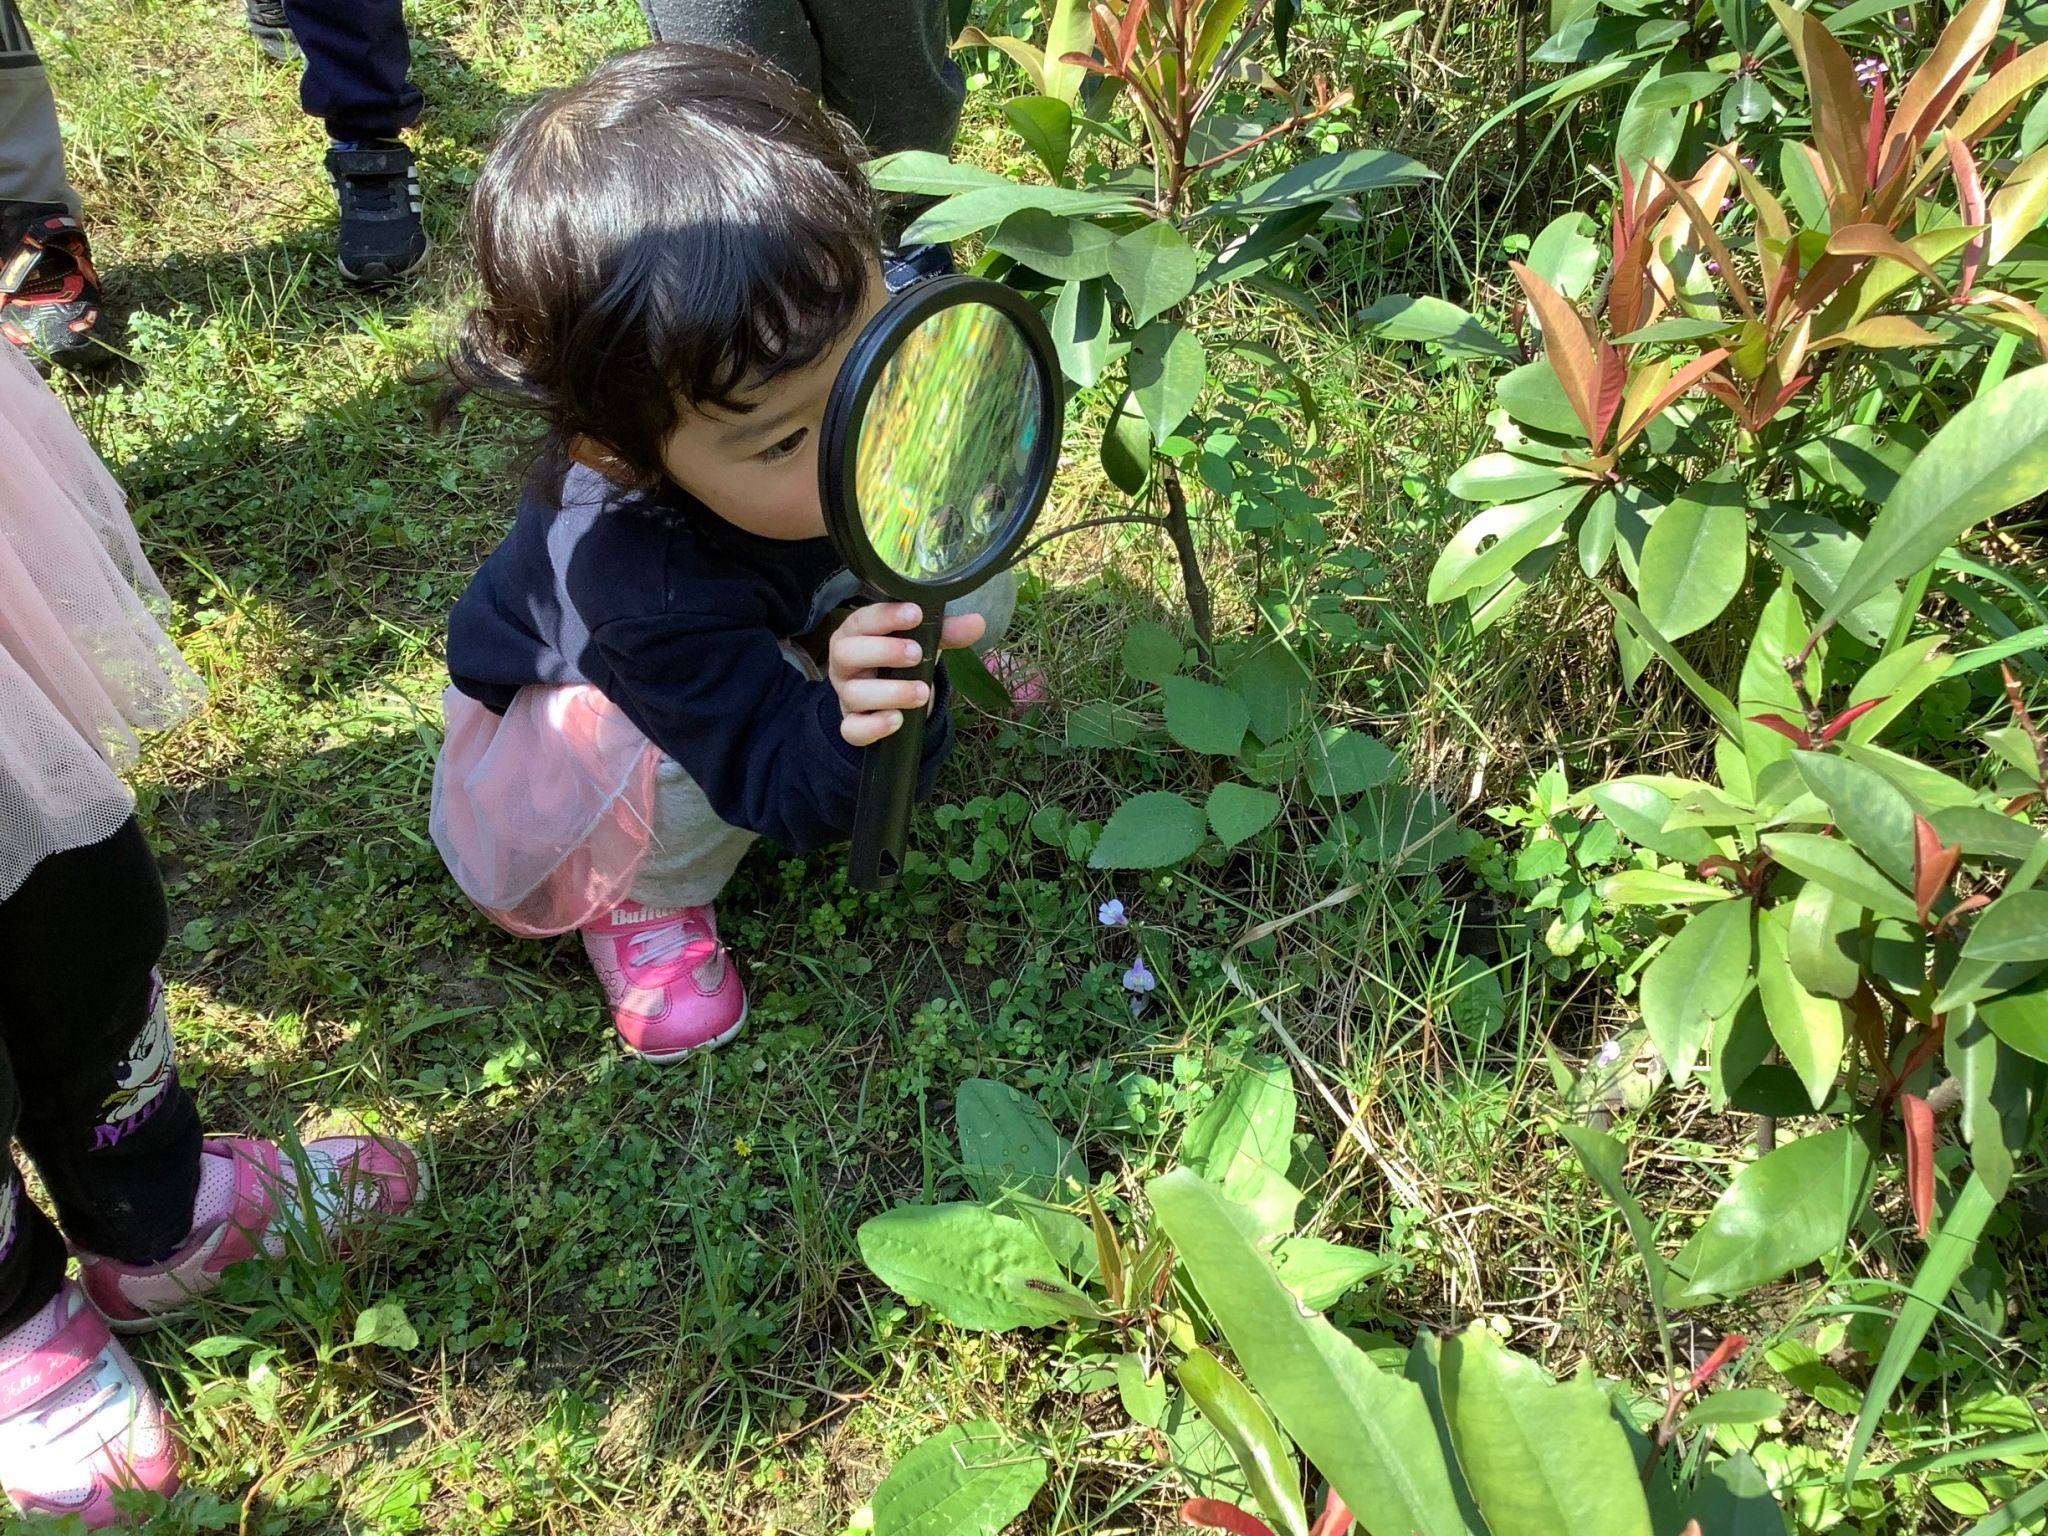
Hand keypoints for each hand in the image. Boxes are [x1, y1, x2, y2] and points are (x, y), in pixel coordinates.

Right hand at [829, 601, 986, 746]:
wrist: (891, 697)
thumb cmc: (900, 660)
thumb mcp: (923, 641)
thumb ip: (946, 632)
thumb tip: (976, 623)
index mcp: (857, 633)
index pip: (862, 619)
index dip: (886, 616)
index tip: (915, 614)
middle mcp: (845, 662)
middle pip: (847, 653)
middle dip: (884, 652)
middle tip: (917, 654)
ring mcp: (846, 694)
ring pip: (853, 693)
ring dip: (890, 692)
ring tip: (921, 692)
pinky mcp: (851, 723)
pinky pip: (852, 729)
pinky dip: (874, 727)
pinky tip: (897, 721)